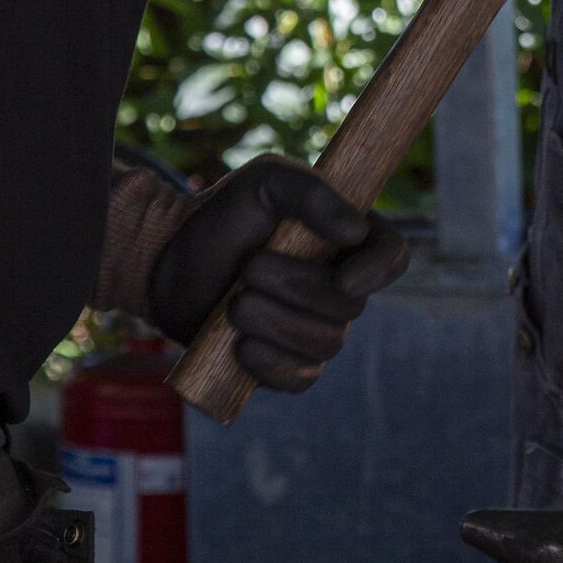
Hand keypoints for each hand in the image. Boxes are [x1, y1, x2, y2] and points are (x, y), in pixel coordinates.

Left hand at [147, 156, 409, 393]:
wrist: (170, 259)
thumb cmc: (224, 214)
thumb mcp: (265, 182)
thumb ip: (311, 193)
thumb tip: (356, 231)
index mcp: (348, 240)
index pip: (393, 256)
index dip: (378, 272)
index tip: (344, 279)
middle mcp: (340, 288)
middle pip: (350, 307)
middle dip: (296, 290)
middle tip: (247, 269)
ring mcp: (315, 329)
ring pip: (324, 344)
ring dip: (275, 324)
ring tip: (234, 305)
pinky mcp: (285, 364)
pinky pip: (300, 379)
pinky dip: (273, 366)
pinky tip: (242, 346)